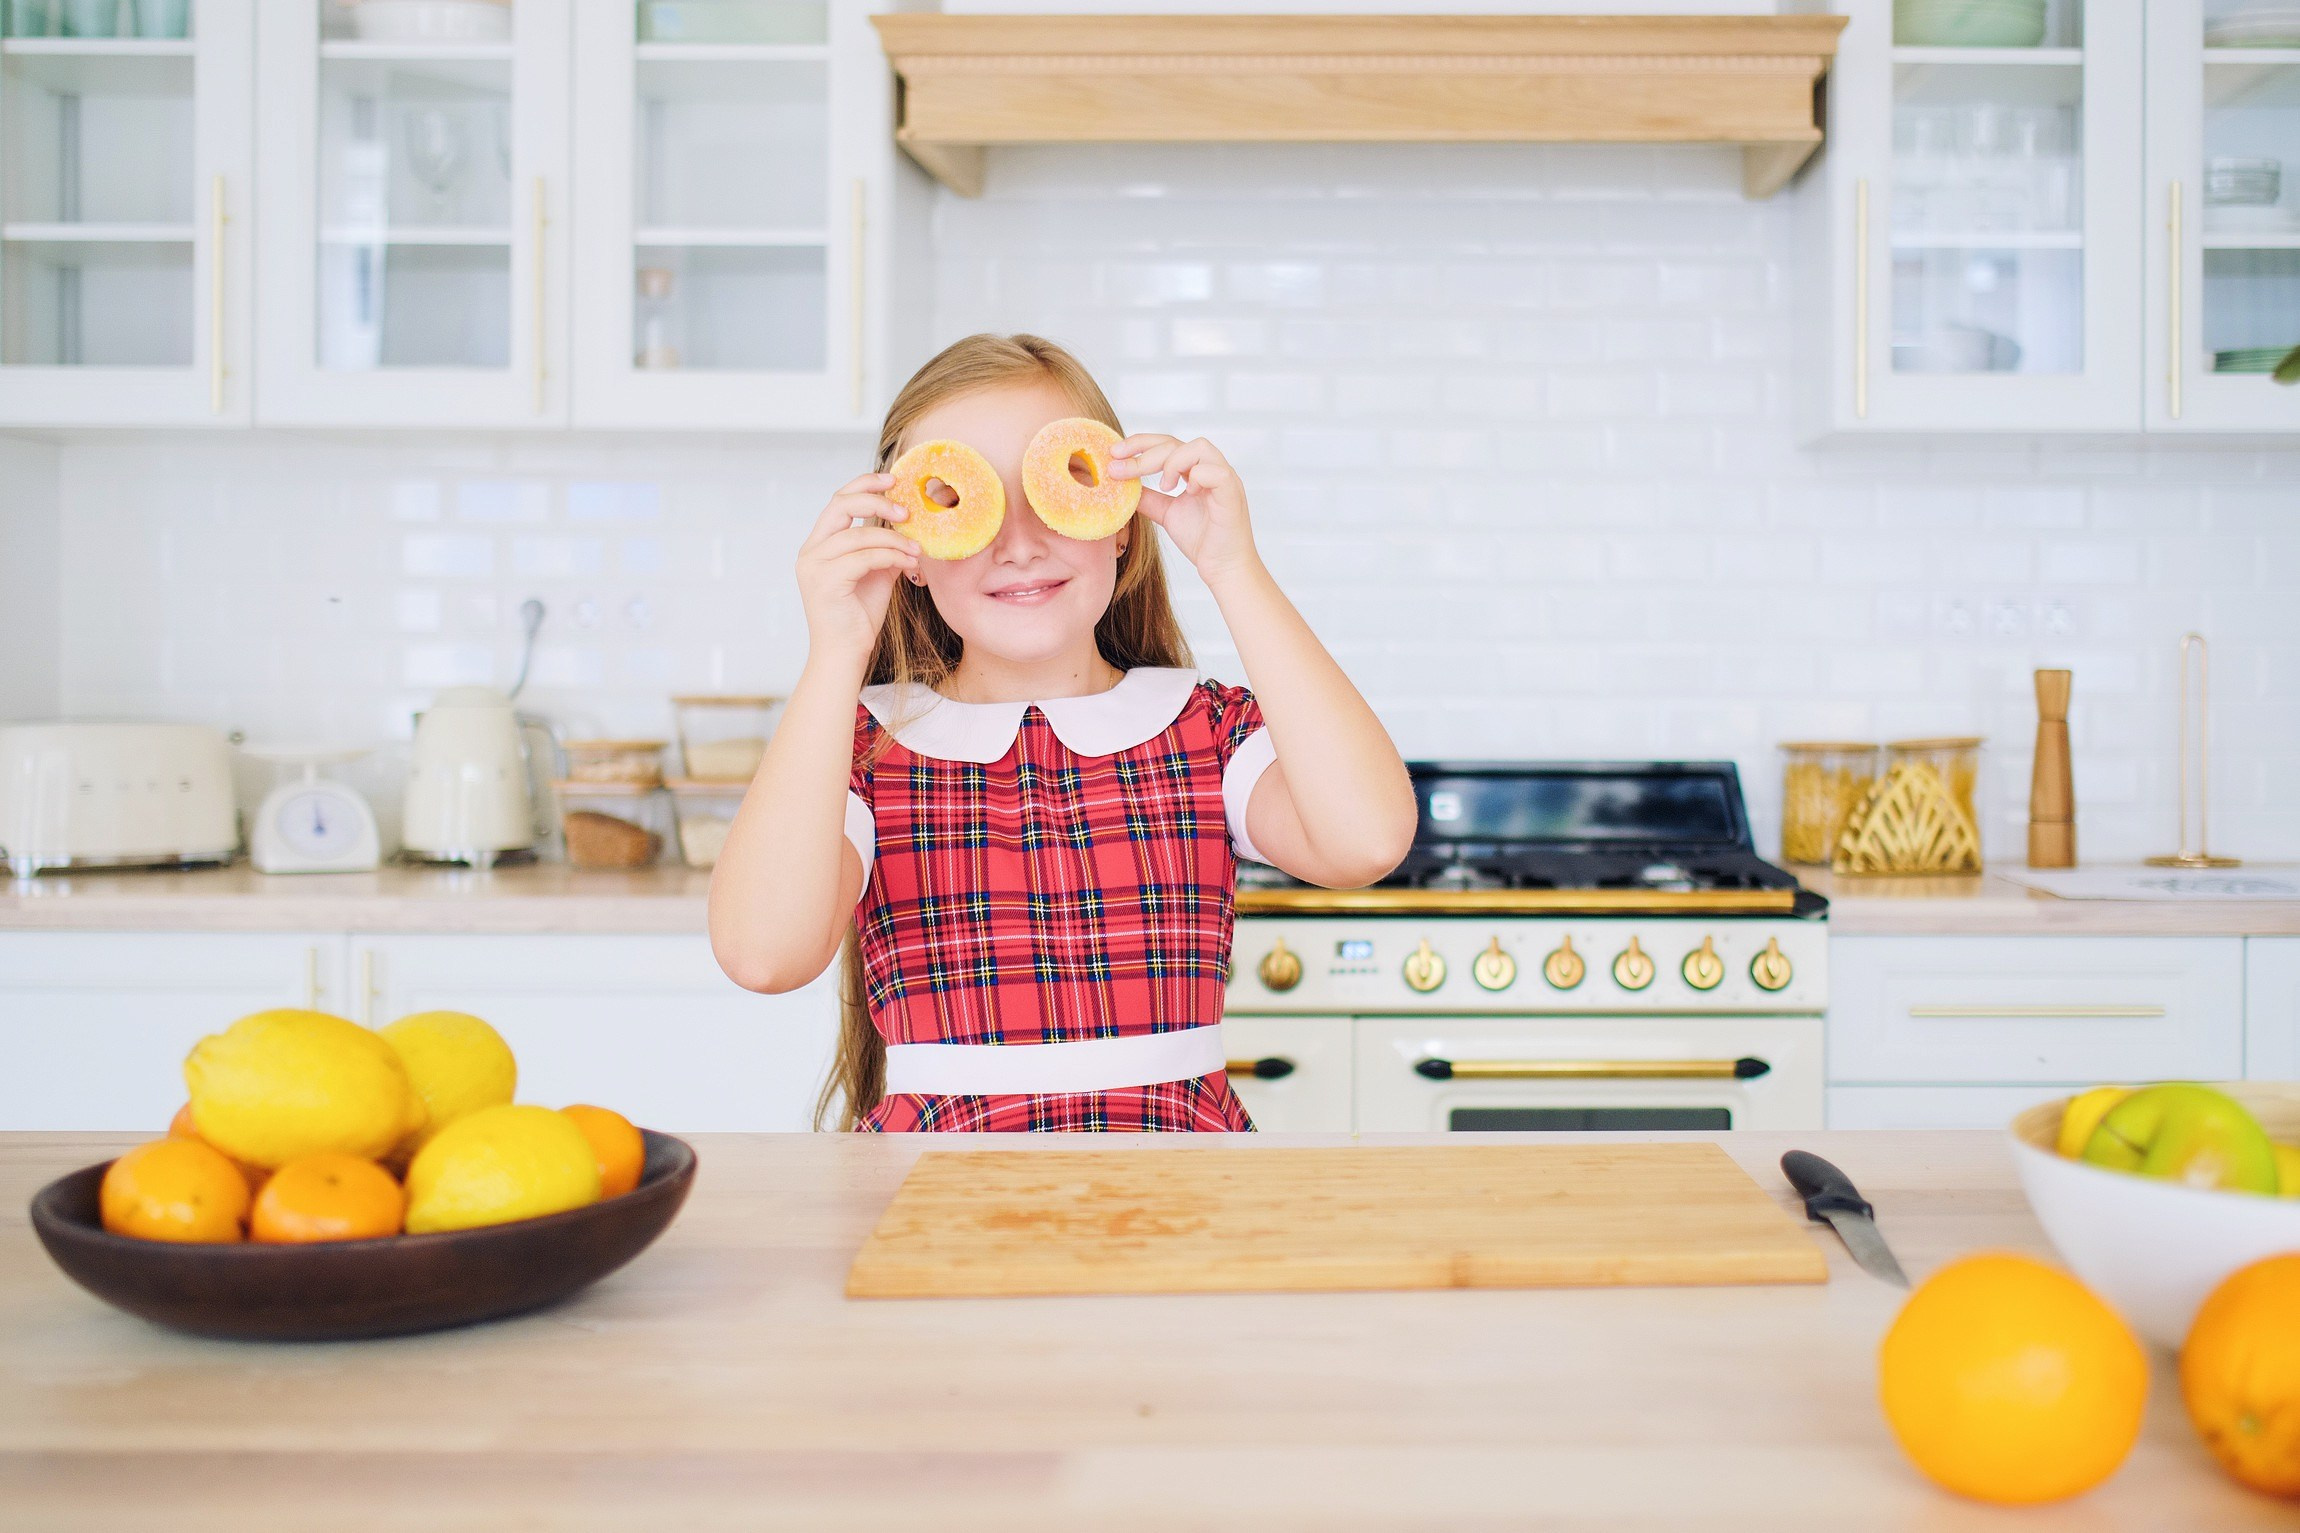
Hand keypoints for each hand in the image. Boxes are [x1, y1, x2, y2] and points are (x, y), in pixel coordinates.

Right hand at [794, 472, 917, 671]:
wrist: (845, 653)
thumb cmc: (858, 616)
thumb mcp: (876, 573)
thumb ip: (883, 547)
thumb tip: (908, 526)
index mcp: (819, 544)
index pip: (838, 500)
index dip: (865, 484)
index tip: (894, 480)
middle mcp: (811, 551)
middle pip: (840, 505)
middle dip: (876, 501)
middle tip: (906, 511)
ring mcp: (814, 566)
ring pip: (858, 535)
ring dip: (893, 539)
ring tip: (916, 549)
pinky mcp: (824, 582)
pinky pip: (864, 558)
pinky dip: (891, 556)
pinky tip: (909, 564)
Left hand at [1107, 434, 1260, 585]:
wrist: (1223, 568)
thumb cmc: (1202, 540)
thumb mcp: (1166, 513)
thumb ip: (1148, 498)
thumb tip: (1123, 485)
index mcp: (1196, 470)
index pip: (1166, 444)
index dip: (1139, 444)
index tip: (1114, 453)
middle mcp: (1211, 468)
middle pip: (1176, 443)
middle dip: (1144, 452)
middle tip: (1119, 467)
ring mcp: (1224, 478)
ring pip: (1199, 447)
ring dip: (1173, 462)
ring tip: (1164, 486)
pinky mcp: (1232, 493)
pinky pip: (1216, 471)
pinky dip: (1197, 476)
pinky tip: (1188, 493)